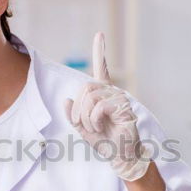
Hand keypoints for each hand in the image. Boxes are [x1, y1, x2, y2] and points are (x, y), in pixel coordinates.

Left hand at [64, 32, 149, 181]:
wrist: (119, 155)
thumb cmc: (104, 141)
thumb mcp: (82, 128)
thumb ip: (73, 115)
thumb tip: (67, 100)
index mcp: (103, 94)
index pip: (101, 69)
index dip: (100, 51)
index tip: (99, 35)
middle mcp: (112, 92)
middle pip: (85, 87)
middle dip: (78, 109)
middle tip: (84, 124)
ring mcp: (119, 98)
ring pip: (90, 97)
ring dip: (85, 116)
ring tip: (94, 127)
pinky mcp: (123, 107)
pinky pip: (99, 106)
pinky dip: (93, 119)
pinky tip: (100, 126)